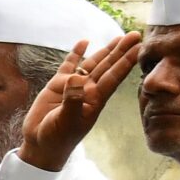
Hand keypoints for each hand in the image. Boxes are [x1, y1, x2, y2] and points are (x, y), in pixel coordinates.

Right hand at [18, 33, 142, 172]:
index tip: (139, 47)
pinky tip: (84, 42)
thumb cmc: (57, 138)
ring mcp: (73, 86)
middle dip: (121, 50)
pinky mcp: (57, 85)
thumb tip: (76, 78)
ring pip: (93, 64)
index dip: (126, 60)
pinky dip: (76, 54)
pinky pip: (69, 65)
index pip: (114, 75)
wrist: (41, 145)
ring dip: (105, 50)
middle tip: (135, 34)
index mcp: (95, 99)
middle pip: (108, 66)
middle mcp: (88, 90)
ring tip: (118, 37)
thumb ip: (72, 101)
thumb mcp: (66, 122)